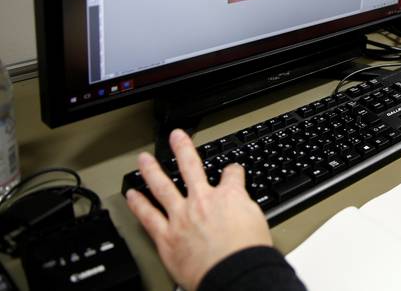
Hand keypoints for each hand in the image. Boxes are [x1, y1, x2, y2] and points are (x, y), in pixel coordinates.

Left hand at [126, 129, 272, 290]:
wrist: (235, 274)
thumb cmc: (248, 253)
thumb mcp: (258, 220)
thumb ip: (244, 208)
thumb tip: (241, 206)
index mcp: (229, 196)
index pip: (232, 174)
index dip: (233, 170)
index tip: (232, 171)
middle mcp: (202, 201)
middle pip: (190, 166)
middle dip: (183, 148)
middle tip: (176, 136)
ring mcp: (181, 217)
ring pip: (162, 186)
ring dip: (152, 170)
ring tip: (144, 159)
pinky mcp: (166, 237)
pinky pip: (148, 217)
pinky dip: (138, 205)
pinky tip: (131, 195)